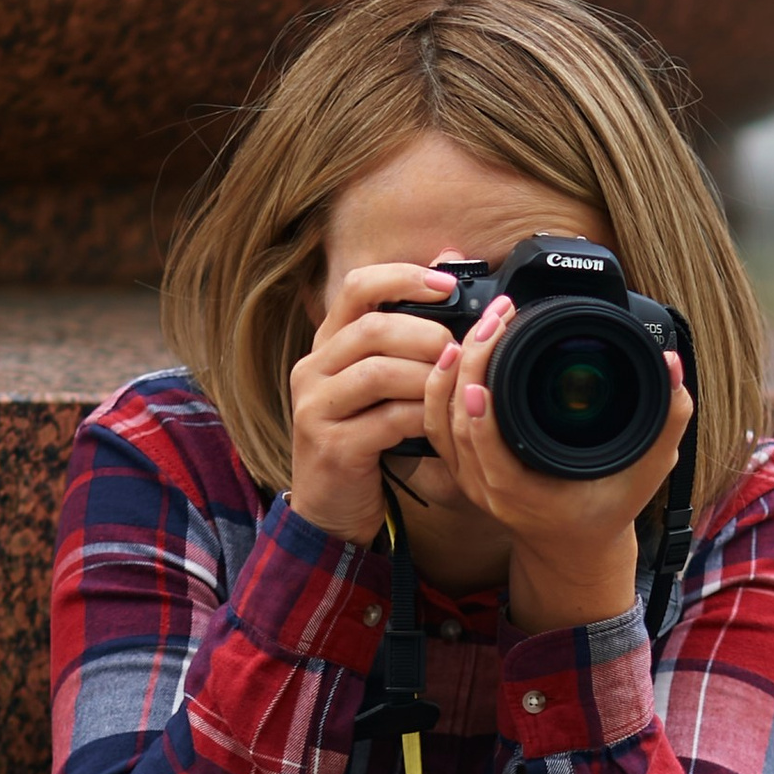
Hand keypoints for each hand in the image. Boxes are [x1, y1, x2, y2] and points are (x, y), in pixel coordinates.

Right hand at [287, 261, 463, 543]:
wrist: (332, 510)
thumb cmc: (368, 442)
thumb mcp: (386, 387)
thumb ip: (410, 337)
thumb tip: (450, 264)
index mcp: (327, 345)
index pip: (357, 287)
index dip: (404, 278)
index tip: (449, 285)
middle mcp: (312, 369)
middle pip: (371, 328)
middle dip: (426, 334)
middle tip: (461, 350)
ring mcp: (315, 408)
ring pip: (378, 372)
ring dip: (427, 377)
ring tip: (455, 387)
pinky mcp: (331, 446)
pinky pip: (386, 420)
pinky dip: (422, 417)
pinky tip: (441, 423)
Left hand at [419, 295, 692, 631]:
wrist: (576, 547)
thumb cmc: (610, 510)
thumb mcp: (648, 469)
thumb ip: (668, 418)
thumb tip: (672, 365)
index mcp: (525, 494)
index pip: (488, 453)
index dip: (480, 415)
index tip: (481, 373)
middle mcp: (489, 488)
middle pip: (455, 425)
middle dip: (469, 365)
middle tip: (496, 319)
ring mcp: (470, 477)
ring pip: (438, 421)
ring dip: (450, 370)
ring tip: (478, 327)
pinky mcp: (464, 464)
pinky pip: (437, 423)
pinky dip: (441, 386)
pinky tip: (457, 350)